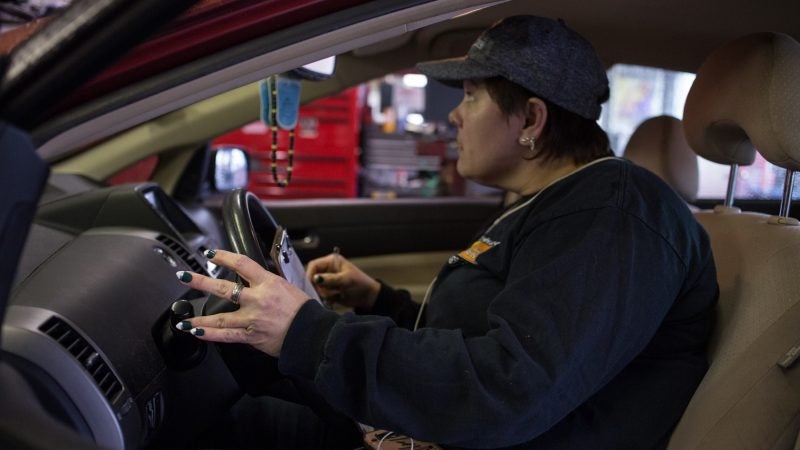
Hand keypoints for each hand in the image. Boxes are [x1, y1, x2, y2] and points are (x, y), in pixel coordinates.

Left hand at [174, 249, 310, 356]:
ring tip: (183, 319)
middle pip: (224, 288)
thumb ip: (267, 283)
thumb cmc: (302, 310)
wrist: (311, 333)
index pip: (242, 264)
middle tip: (184, 277)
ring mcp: (253, 318)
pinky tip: (197, 332)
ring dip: (199, 318)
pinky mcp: (251, 336)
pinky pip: (226, 336)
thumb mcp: (286, 287)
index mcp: (268, 283)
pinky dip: (210, 334)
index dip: (223, 257)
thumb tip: (252, 279)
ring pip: (220, 317)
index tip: (210, 253)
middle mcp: (258, 299)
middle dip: (201, 281)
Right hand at [306, 251, 379, 310]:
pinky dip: (326, 298)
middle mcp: (327, 270)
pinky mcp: (328, 291)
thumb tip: (316, 278)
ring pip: (316, 288)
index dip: (311, 274)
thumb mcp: (346, 280)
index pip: (314, 265)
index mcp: (331, 261)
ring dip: (325, 293)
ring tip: (338, 294)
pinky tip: (336, 298)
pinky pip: (320, 295)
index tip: (313, 284)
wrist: (367, 297)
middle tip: (329, 292)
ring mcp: (326, 281)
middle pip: (312, 278)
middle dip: (319, 287)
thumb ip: (330, 279)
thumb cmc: (360, 283)